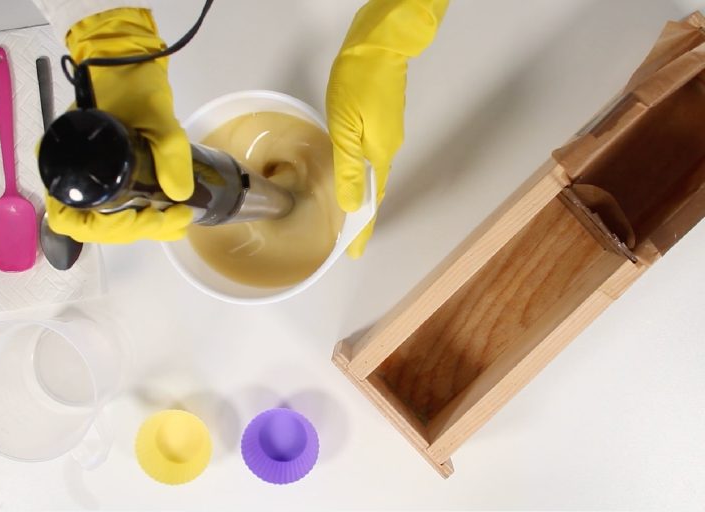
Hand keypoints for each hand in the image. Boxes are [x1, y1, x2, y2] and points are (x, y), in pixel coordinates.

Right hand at [46, 8, 192, 242]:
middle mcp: (67, 174)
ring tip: (177, 222)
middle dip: (136, 230)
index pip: (75, 218)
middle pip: (93, 226)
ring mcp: (84, 176)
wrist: (127, 62)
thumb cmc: (130, 84)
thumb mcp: (155, 116)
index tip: (154, 216)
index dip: (114, 228)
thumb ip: (169, 152)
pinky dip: (138, 217)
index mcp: (64, 161)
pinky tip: (165, 217)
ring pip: (103, 221)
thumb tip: (180, 195)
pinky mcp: (102, 175)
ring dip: (139, 228)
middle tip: (177, 221)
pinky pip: (113, 207)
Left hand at [326, 0, 449, 257]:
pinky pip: (371, 159)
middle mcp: (387, 149)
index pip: (370, 203)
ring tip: (347, 217)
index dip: (362, 229)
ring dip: (361, 197)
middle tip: (349, 241)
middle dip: (362, 218)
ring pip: (372, 175)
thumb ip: (348, 168)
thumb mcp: (346, 127)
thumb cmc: (359, 81)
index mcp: (379, 155)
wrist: (380, 44)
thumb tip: (350, 204)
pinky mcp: (382, 122)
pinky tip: (350, 177)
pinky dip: (361, 175)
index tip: (355, 252)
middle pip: (374, 192)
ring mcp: (387, 135)